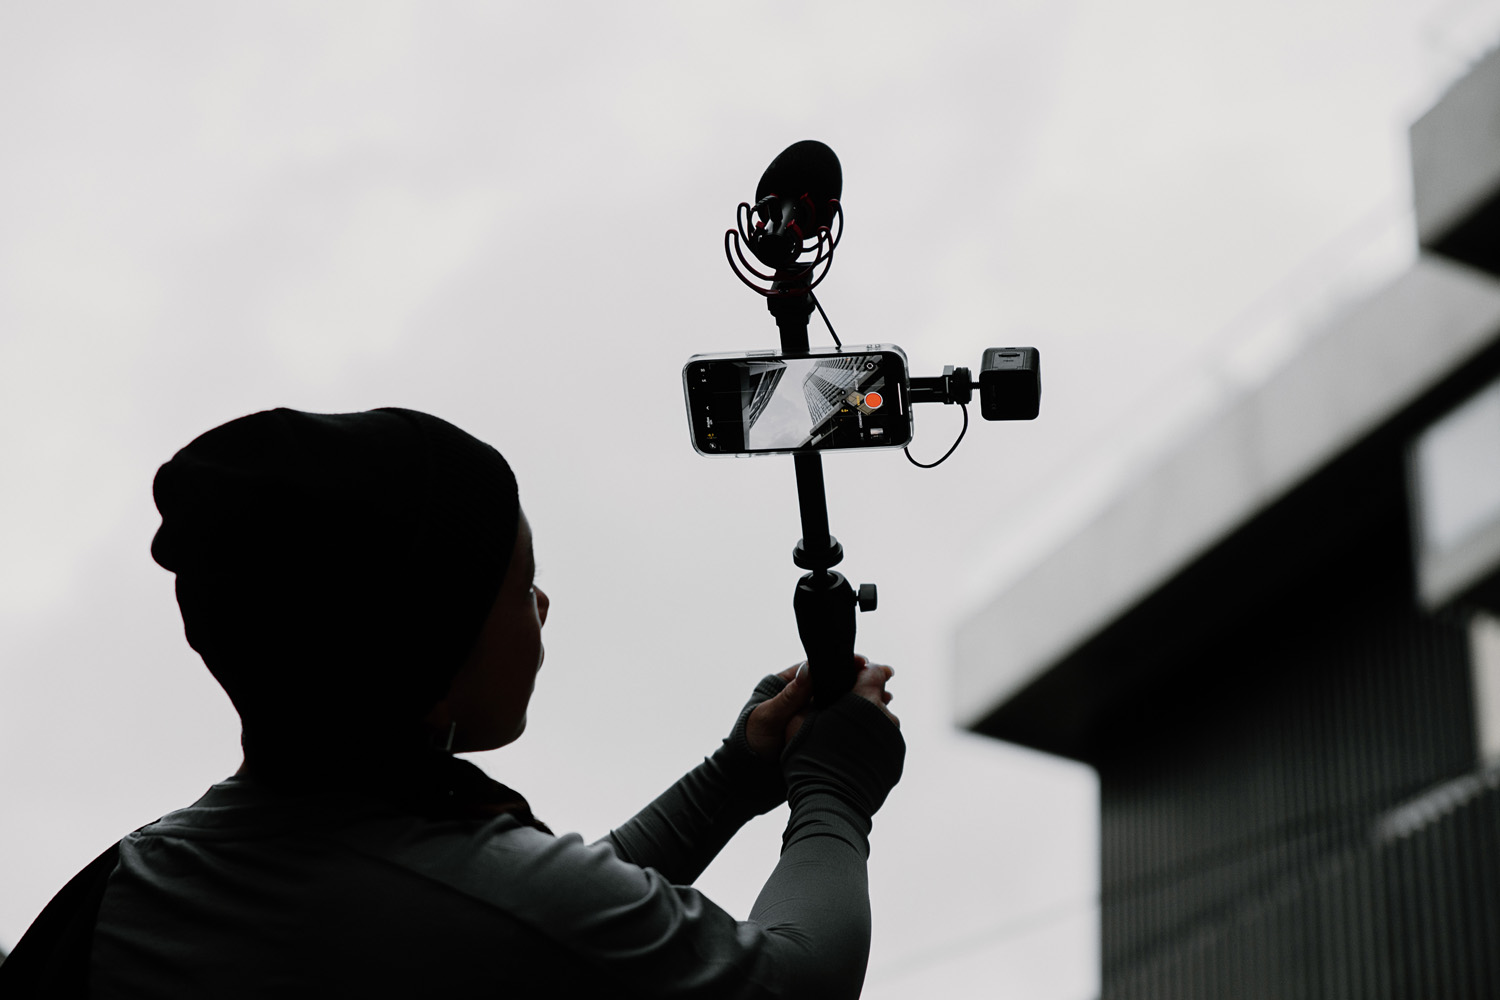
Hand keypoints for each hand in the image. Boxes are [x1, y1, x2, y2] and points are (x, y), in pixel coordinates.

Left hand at [745, 655, 897, 758]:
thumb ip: (790, 695)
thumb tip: (811, 668)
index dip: (843, 664)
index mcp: (786, 684)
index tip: (864, 663)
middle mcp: (801, 697)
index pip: (819, 668)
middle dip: (861, 680)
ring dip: (863, 699)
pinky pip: (839, 722)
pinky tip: (875, 720)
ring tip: (888, 698)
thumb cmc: (750, 742)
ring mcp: (810, 715)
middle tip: (886, 677)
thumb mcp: (769, 717)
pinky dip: (857, 719)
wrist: (745, 778)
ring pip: (841, 701)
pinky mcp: (817, 734)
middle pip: (835, 683)